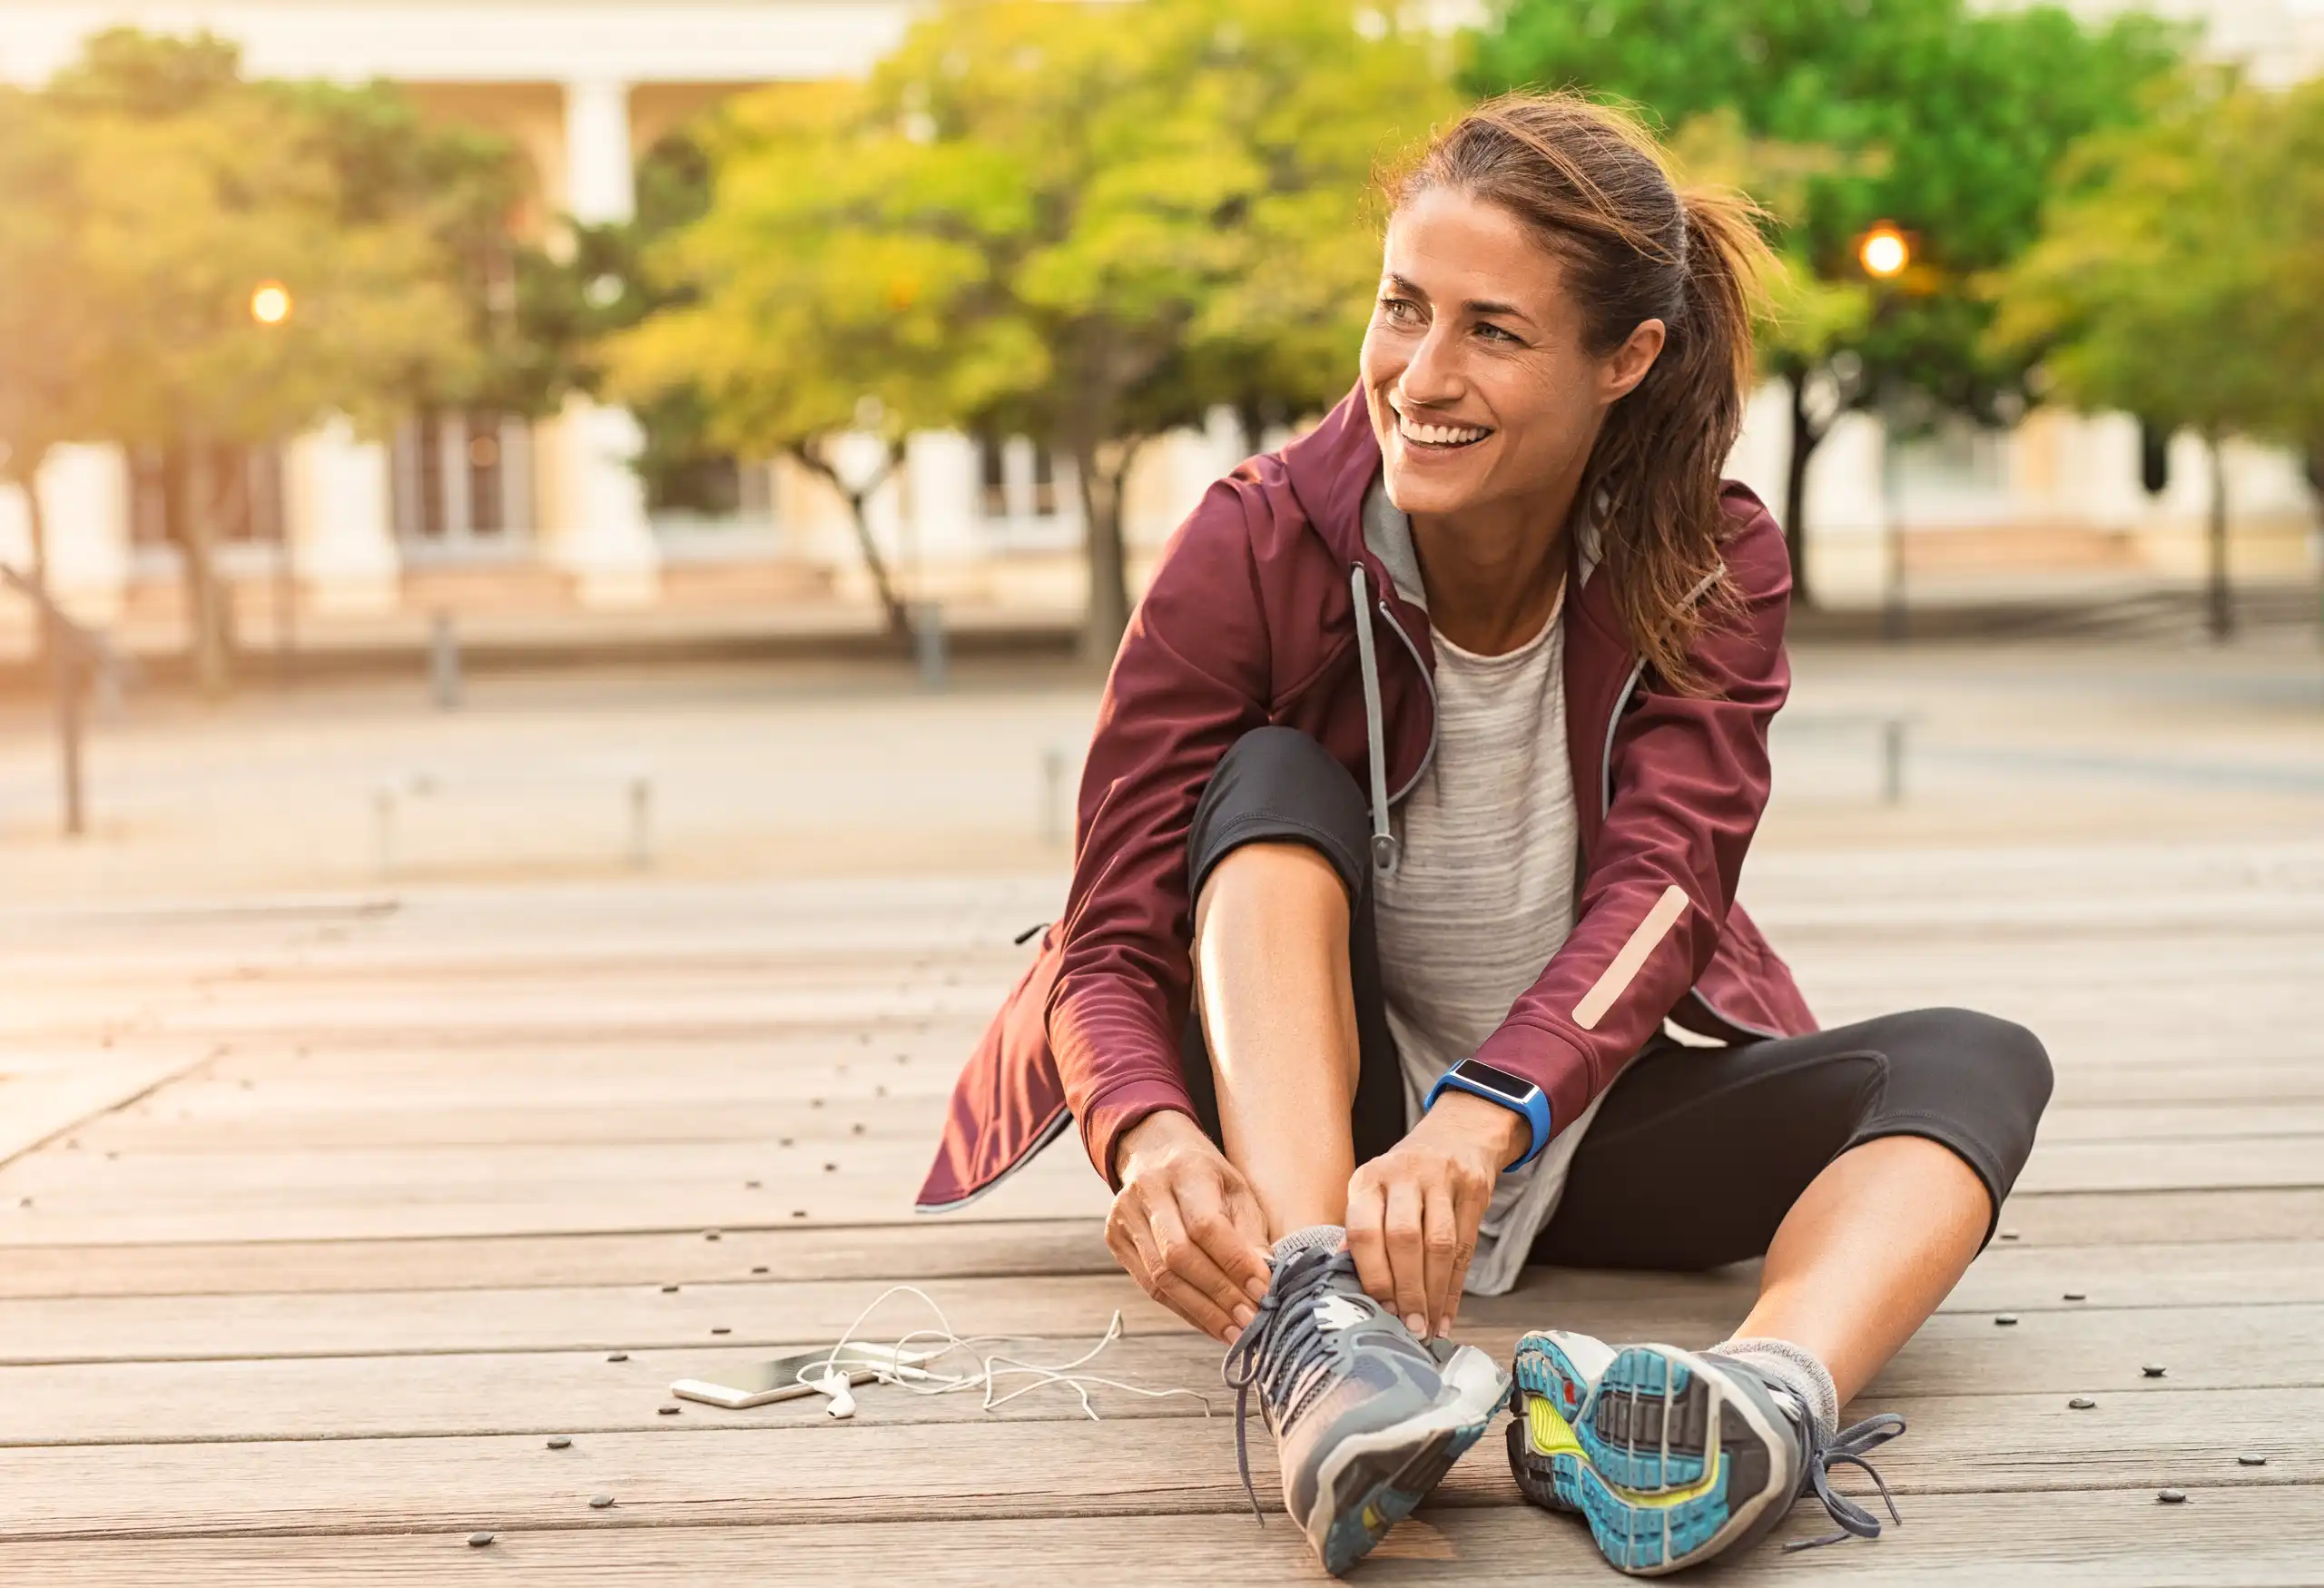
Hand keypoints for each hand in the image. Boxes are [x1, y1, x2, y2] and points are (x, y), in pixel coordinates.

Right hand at [1106, 1111, 1272, 1343]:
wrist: (1154, 1152)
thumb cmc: (1207, 1175)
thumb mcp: (1237, 1190)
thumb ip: (1251, 1233)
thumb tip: (1266, 1280)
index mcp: (1184, 1169)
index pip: (1206, 1225)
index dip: (1234, 1263)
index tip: (1263, 1291)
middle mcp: (1147, 1191)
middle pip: (1178, 1256)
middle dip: (1219, 1295)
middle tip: (1251, 1321)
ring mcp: (1124, 1215)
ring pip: (1161, 1277)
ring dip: (1202, 1311)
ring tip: (1235, 1332)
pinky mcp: (1115, 1238)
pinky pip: (1150, 1286)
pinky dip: (1184, 1310)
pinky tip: (1210, 1323)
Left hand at [1345, 1092, 1521, 1340]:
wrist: (1457, 1135)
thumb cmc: (1406, 1177)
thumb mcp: (1375, 1191)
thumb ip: (1361, 1230)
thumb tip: (1342, 1277)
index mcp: (1369, 1179)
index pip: (1364, 1230)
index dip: (1372, 1274)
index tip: (1379, 1309)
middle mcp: (1403, 1175)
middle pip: (1404, 1239)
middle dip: (1406, 1290)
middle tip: (1408, 1327)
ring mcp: (1442, 1179)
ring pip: (1439, 1245)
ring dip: (1433, 1293)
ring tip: (1427, 1327)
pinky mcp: (1474, 1189)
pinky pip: (1466, 1247)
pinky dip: (1455, 1288)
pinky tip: (1447, 1314)